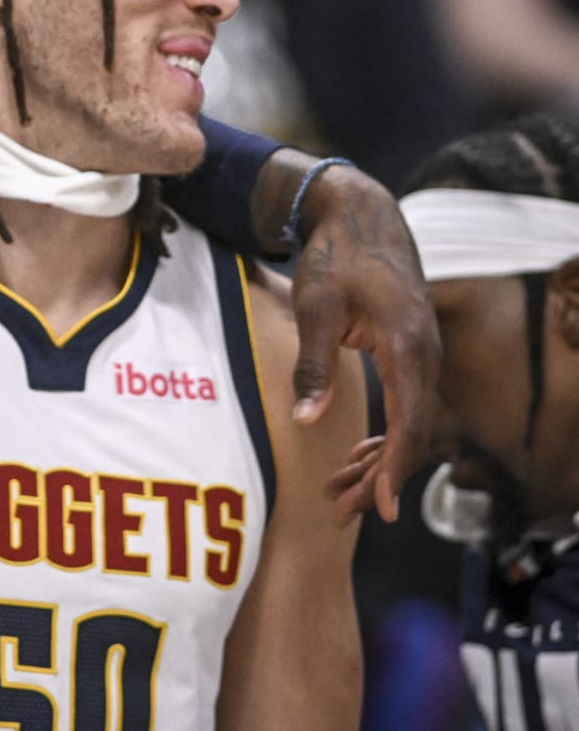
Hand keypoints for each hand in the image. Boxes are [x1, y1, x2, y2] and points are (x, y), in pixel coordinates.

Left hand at [287, 163, 439, 522]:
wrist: (361, 217)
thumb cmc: (336, 258)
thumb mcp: (316, 307)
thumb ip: (312, 366)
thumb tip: (304, 421)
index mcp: (409, 347)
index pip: (408, 423)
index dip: (394, 470)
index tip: (380, 507)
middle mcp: (426, 356)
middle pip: (411, 432)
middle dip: (378, 477)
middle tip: (342, 513)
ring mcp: (423, 355)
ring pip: (408, 422)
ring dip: (378, 460)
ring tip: (341, 497)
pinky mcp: (410, 353)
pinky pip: (404, 405)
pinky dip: (383, 434)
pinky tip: (357, 458)